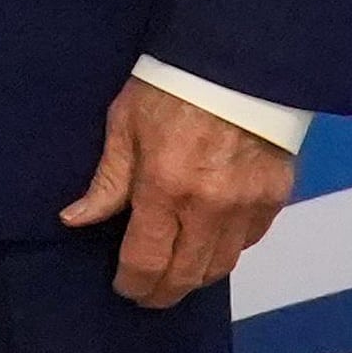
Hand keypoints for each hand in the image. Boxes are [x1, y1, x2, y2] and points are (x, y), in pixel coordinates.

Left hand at [61, 78, 296, 307]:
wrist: (235, 59)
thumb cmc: (171, 84)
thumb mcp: (125, 123)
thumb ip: (108, 180)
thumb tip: (77, 220)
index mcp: (165, 187)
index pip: (147, 260)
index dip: (132, 283)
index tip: (124, 287)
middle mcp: (210, 208)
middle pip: (186, 276)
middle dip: (162, 292)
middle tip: (147, 293)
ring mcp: (247, 207)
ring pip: (221, 267)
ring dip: (194, 277)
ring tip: (174, 272)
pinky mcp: (275, 199)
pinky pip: (248, 243)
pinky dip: (226, 250)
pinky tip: (209, 242)